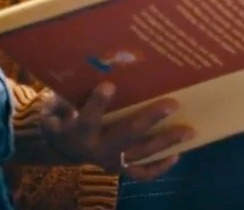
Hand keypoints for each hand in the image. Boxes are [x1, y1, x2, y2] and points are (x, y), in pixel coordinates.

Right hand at [22, 83, 193, 180]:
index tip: (109, 85)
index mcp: (79, 130)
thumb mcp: (55, 104)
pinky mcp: (119, 169)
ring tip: (188, 131)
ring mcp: (111, 160)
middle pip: (126, 134)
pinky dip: (159, 167)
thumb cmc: (62, 117)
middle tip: (173, 104)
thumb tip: (81, 71)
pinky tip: (177, 155)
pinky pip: (141, 172)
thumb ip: (64, 95)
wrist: (59, 148)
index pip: (88, 117)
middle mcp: (97, 148)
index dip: (98, 102)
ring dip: (165, 142)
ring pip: (140, 153)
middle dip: (150, 119)